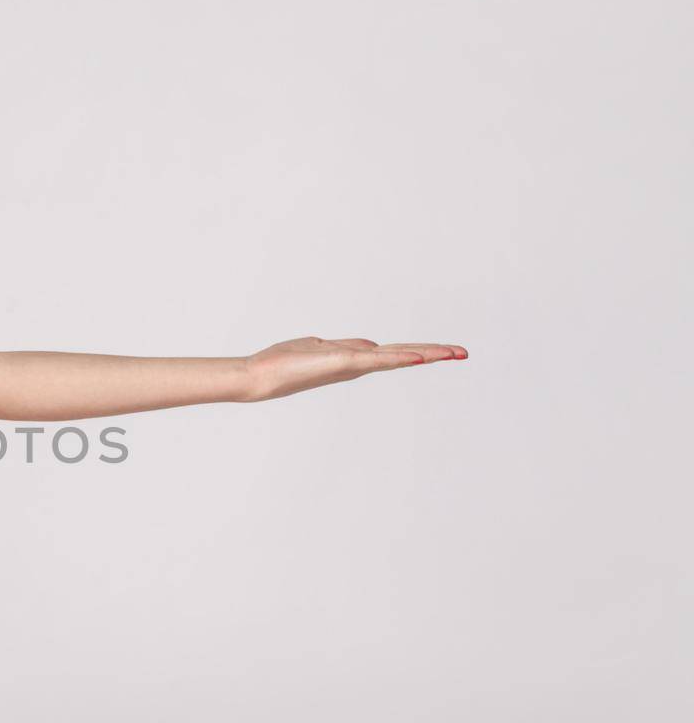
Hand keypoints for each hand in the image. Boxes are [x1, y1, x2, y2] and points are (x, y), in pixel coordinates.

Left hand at [240, 336, 466, 401]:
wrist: (258, 377)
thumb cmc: (281, 364)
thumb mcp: (317, 347)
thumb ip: (340, 345)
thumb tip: (361, 346)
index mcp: (353, 359)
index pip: (393, 353)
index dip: (420, 351)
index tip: (447, 351)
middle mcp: (356, 364)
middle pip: (402, 355)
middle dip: (433, 354)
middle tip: (464, 353)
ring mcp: (351, 364)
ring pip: (395, 357)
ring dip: (425, 354)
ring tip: (452, 353)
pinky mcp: (341, 362)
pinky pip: (374, 359)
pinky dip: (396, 358)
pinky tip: (416, 357)